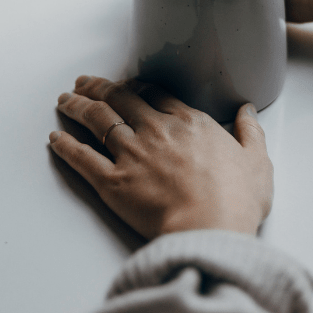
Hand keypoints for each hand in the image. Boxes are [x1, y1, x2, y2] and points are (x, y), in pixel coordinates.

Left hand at [49, 75, 273, 239]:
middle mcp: (155, 130)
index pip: (154, 94)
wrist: (210, 230)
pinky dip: (66, 146)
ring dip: (77, 106)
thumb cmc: (236, 200)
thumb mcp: (257, 162)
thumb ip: (250, 132)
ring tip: (64, 99)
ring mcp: (131, 154)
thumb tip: (248, 111)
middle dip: (99, 87)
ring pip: (97, 120)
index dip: (135, 86)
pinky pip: (82, 158)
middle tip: (84, 81)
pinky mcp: (113, 182)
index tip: (124, 84)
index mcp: (188, 123)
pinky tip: (55, 138)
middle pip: (119, 99)